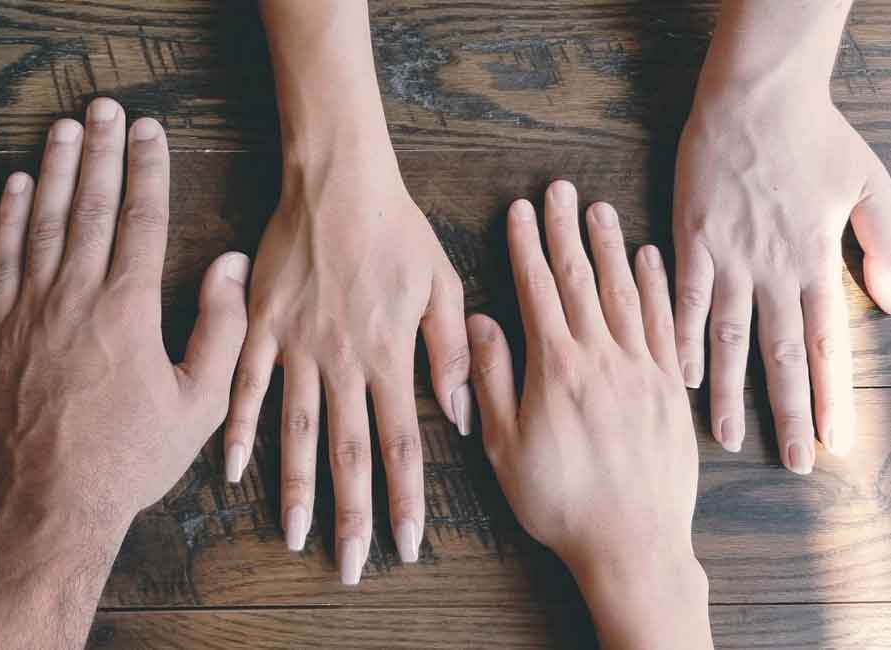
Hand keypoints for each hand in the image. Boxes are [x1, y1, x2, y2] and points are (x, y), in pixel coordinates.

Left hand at [0, 99, 247, 647]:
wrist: (45, 503)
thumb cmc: (128, 457)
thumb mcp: (199, 404)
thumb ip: (222, 330)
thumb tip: (230, 266)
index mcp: (126, 311)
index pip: (140, 221)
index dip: (148, 170)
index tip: (152, 132)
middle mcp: (70, 297)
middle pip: (87, 206)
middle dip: (100, 151)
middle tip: (106, 109)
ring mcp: (21, 308)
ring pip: (38, 220)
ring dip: (52, 168)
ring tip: (64, 127)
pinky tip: (0, 177)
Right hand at [224, 146, 470, 583]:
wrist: (339, 181)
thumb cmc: (398, 230)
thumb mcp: (442, 284)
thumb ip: (449, 352)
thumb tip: (460, 415)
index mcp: (390, 354)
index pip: (402, 443)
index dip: (405, 498)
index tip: (407, 543)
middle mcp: (343, 360)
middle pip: (349, 451)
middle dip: (353, 513)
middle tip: (351, 564)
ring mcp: (298, 344)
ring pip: (296, 431)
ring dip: (296, 488)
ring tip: (295, 535)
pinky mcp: (262, 324)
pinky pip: (247, 384)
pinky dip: (238, 428)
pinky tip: (233, 469)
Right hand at [468, 182, 710, 648]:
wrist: (633, 543)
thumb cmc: (559, 500)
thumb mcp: (505, 447)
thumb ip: (491, 379)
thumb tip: (480, 322)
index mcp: (556, 367)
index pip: (538, 290)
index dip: (527, 246)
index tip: (521, 210)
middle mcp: (601, 356)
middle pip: (580, 279)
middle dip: (566, 230)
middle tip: (560, 189)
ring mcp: (641, 368)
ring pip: (623, 291)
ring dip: (609, 246)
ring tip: (599, 209)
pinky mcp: (669, 387)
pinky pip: (664, 323)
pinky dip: (656, 285)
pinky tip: (649, 258)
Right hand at [674, 75, 890, 471]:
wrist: (754, 98)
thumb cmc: (812, 136)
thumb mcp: (871, 182)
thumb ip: (888, 242)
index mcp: (815, 260)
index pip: (827, 342)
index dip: (831, 395)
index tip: (835, 442)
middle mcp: (773, 270)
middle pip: (781, 353)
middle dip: (788, 411)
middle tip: (791, 462)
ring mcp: (729, 259)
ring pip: (730, 336)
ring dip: (729, 391)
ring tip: (725, 437)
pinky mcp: (691, 242)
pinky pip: (685, 301)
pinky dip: (682, 339)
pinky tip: (680, 376)